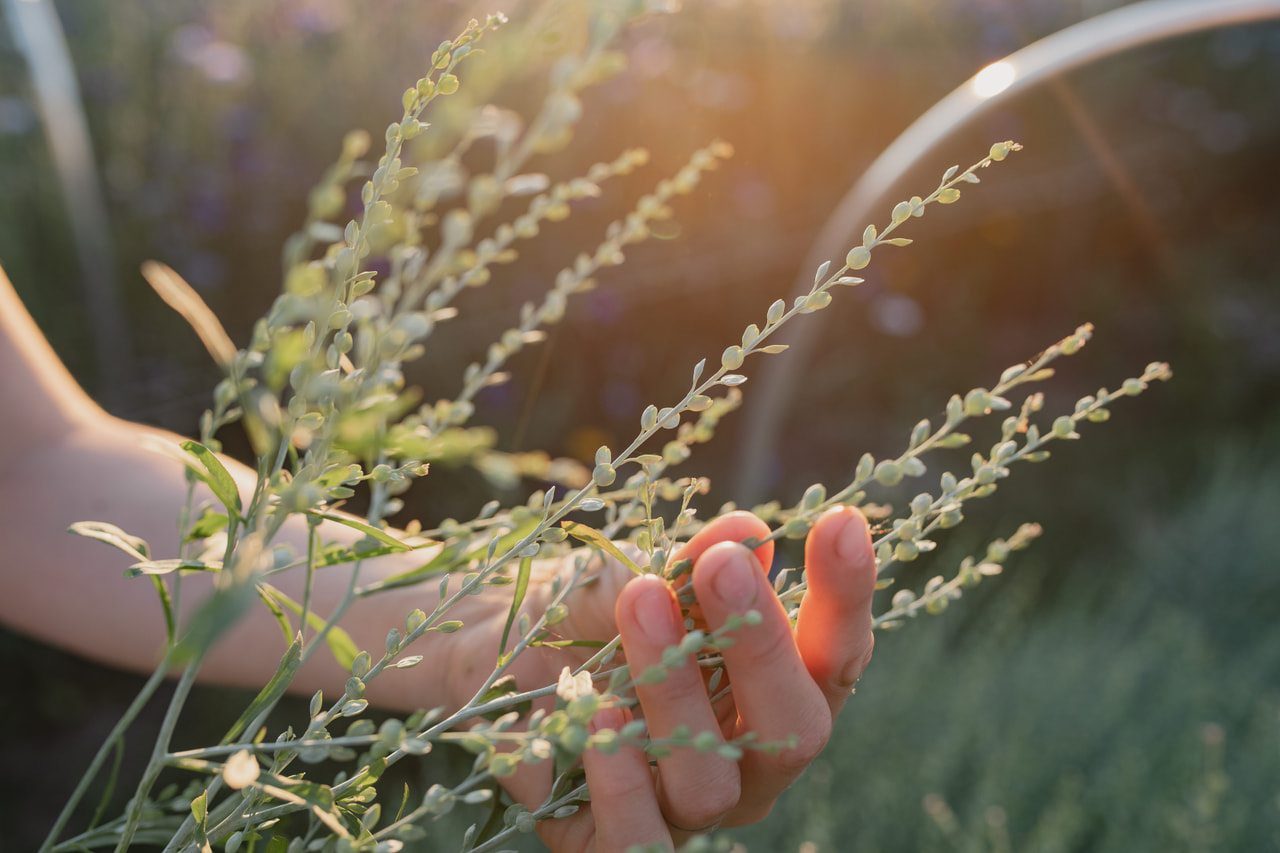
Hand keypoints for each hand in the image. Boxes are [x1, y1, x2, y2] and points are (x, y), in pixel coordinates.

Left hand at [484, 506, 876, 851]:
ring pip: (710, 784)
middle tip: (722, 565)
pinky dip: (620, 780)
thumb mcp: (642, 576)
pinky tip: (598, 714)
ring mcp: (684, 811)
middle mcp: (746, 764)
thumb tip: (747, 531)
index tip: (842, 524)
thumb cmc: (592, 614)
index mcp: (774, 694)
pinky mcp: (609, 844)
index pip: (834, 657)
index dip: (846, 598)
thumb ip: (694, 563)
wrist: (496, 653)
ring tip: (640, 606)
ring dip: (674, 691)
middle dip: (763, 644)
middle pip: (795, 730)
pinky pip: (635, 840)